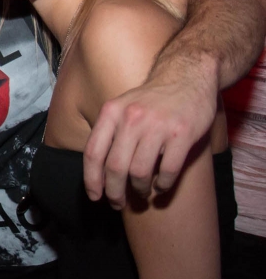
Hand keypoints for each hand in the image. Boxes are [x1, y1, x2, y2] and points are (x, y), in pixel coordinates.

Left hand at [83, 74, 215, 209]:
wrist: (186, 75)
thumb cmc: (150, 100)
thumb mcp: (121, 107)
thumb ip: (108, 133)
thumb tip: (97, 173)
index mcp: (111, 112)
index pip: (93, 153)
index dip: (91, 180)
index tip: (95, 197)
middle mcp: (132, 118)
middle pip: (115, 168)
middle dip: (114, 192)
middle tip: (118, 203)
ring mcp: (158, 126)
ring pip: (140, 172)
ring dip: (140, 189)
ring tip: (142, 192)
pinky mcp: (182, 133)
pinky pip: (168, 171)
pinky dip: (163, 185)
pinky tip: (162, 185)